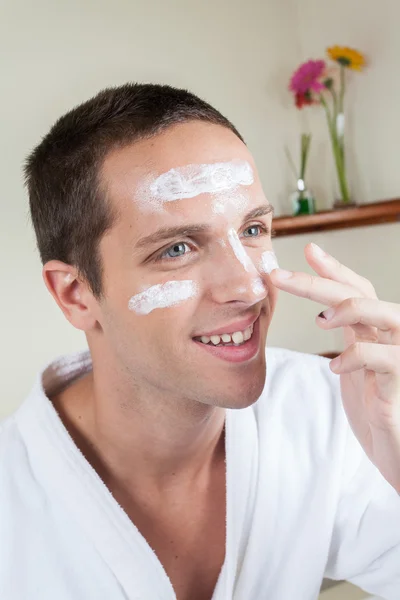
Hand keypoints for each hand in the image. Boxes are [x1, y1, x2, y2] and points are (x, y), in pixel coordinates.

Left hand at [270, 243, 399, 492]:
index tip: (307, 251)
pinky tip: (336, 367)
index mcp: (375, 330)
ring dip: (349, 310)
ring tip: (320, 320)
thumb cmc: (376, 408)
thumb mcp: (354, 364)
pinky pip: (383, 359)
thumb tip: (325, 309)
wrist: (397, 452)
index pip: (356, 287)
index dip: (333, 268)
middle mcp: (392, 336)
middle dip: (318, 282)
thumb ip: (347, 336)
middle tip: (280, 277)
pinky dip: (356, 357)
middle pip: (360, 293)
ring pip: (384, 315)